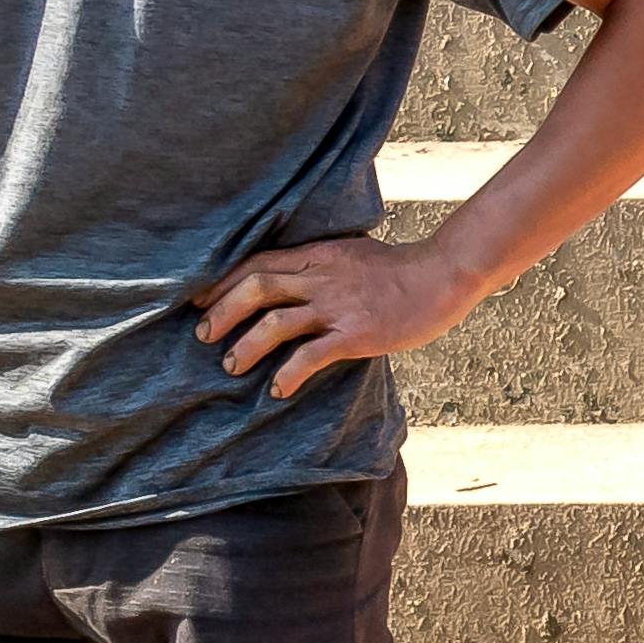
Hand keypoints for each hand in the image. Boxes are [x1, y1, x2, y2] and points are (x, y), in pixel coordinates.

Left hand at [198, 230, 478, 398]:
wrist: (442, 275)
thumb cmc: (401, 269)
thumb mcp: (353, 253)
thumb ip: (322, 264)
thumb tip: (296, 279)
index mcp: (317, 255)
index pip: (258, 263)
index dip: (223, 282)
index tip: (200, 301)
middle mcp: (321, 278)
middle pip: (256, 288)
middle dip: (222, 312)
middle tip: (202, 335)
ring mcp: (337, 306)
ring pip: (276, 322)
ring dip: (246, 345)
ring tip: (230, 365)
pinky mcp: (355, 334)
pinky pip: (311, 355)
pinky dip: (288, 373)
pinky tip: (278, 389)